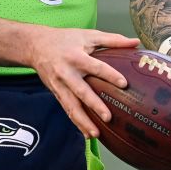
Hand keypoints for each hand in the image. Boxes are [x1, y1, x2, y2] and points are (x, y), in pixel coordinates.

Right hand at [23, 27, 139, 138]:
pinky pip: (67, 109)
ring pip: (71, 106)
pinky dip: (76, 122)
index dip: (110, 75)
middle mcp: (66, 72)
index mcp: (76, 56)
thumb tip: (136, 42)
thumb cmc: (64, 39)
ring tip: (96, 134)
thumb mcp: (87, 35)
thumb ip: (112, 39)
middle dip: (94, 105)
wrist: (35, 45)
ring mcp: (59, 85)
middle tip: (108, 117)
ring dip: (83, 121)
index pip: (95, 67)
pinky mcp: (56, 93)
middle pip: (81, 91)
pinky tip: (87, 134)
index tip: (124, 84)